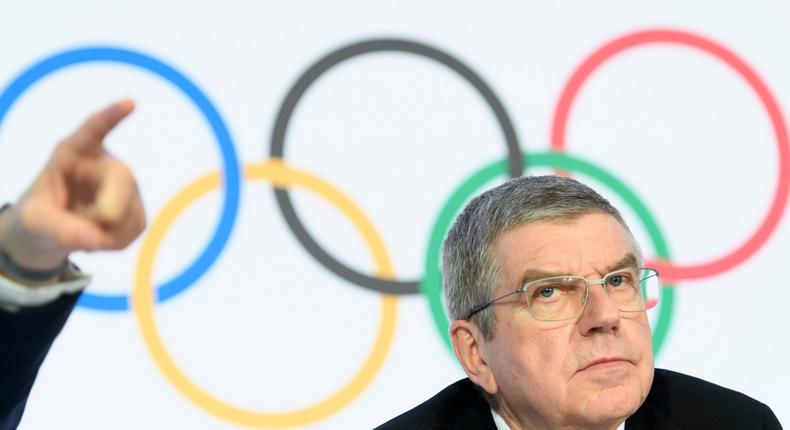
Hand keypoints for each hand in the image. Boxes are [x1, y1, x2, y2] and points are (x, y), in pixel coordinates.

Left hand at [0, 100, 145, 274]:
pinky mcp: (137, 208)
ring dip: (105, 234)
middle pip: (121, 178)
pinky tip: (98, 238)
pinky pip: (135, 227)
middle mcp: (105, 164)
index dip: (111, 116)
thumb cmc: (38, 216)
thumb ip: (58, 227)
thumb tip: (97, 238)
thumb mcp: (33, 221)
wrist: (53, 232)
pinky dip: (115, 242)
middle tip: (94, 240)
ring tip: (81, 234)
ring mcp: (126, 186)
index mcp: (72, 153)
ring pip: (129, 211)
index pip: (93, 130)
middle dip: (111, 208)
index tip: (130, 103)